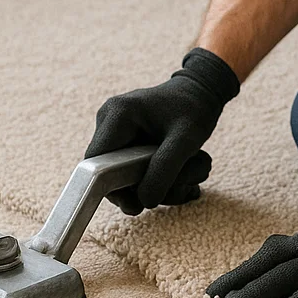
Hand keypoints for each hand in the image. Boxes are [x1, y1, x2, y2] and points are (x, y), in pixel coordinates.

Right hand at [85, 47, 239, 214]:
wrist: (201, 93)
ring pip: (124, 178)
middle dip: (143, 189)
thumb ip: (165, 170)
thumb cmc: (195, 109)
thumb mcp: (186, 140)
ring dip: (159, 186)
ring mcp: (116, 133)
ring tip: (190, 175)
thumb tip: (143, 202)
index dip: (112, 189)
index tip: (137, 204)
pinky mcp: (126, 143)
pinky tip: (182, 174)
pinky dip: (159, 179)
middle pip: (110, 175)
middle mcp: (110, 123)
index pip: (96, 164)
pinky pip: (134, 172)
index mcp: (118, 114)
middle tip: (179, 188)